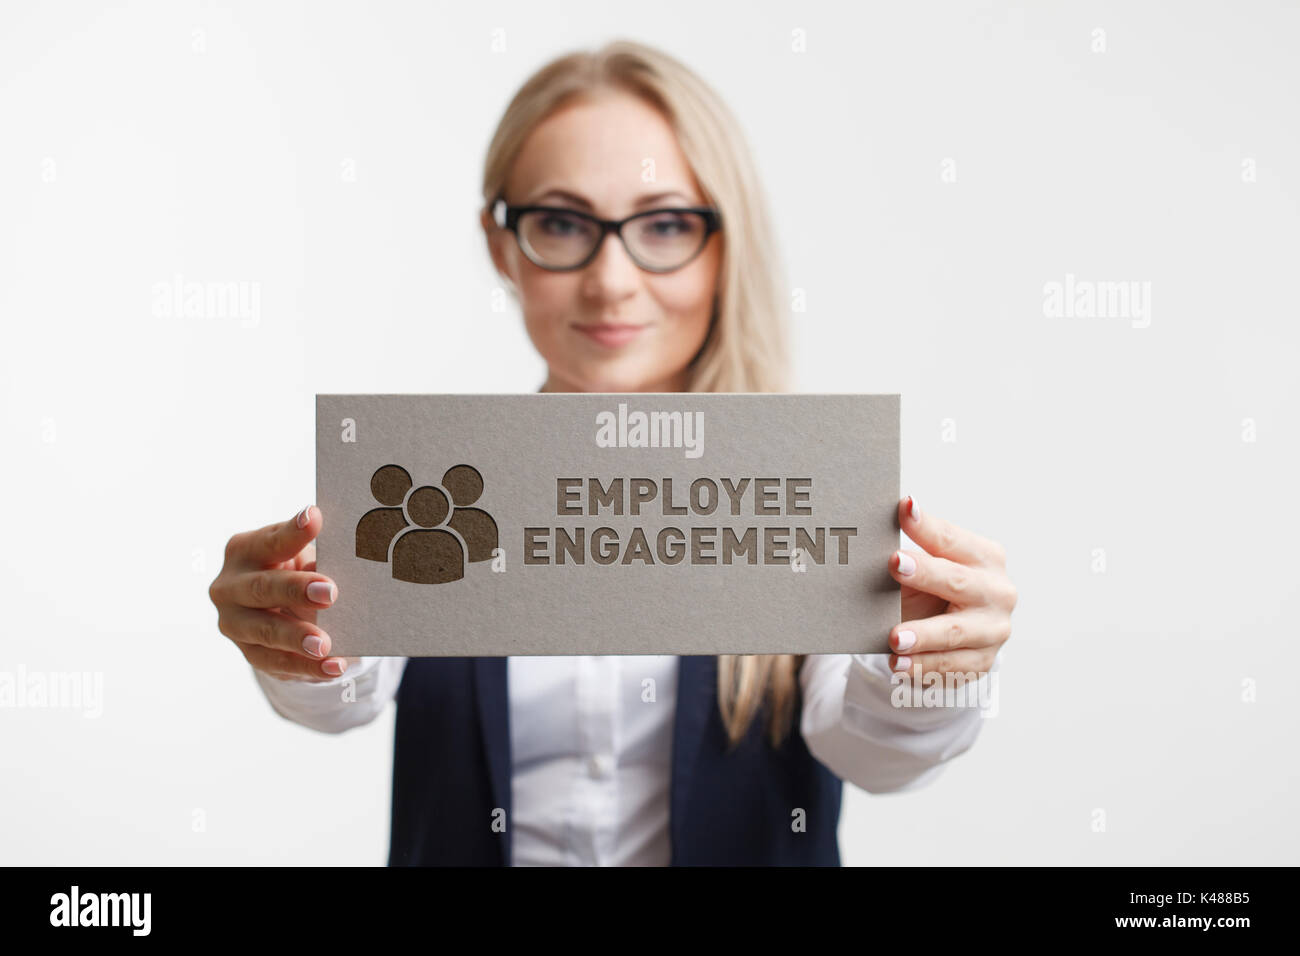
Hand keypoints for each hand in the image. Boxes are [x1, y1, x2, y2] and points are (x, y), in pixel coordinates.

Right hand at [208, 505, 357, 680]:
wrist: (276, 610)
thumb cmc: (294, 571)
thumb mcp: (302, 560)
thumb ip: (314, 561)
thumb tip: (345, 563)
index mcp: (245, 550)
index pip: (270, 540)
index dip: (292, 531)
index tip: (315, 518)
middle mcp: (230, 585)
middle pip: (262, 587)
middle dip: (296, 590)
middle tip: (330, 592)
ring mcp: (234, 622)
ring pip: (265, 630)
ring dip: (297, 637)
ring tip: (324, 644)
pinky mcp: (248, 653)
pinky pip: (277, 663)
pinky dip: (307, 667)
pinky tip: (333, 666)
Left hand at [886, 496, 1016, 683]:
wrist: (955, 634)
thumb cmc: (936, 589)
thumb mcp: (928, 567)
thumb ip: (911, 551)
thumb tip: (869, 530)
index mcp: (985, 557)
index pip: (951, 539)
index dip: (926, 526)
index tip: (903, 510)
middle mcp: (997, 591)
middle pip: (958, 581)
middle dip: (926, 573)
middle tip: (894, 566)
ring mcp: (993, 629)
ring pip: (954, 632)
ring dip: (922, 635)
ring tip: (894, 637)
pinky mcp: (981, 661)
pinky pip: (948, 666)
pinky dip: (921, 666)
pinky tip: (899, 665)